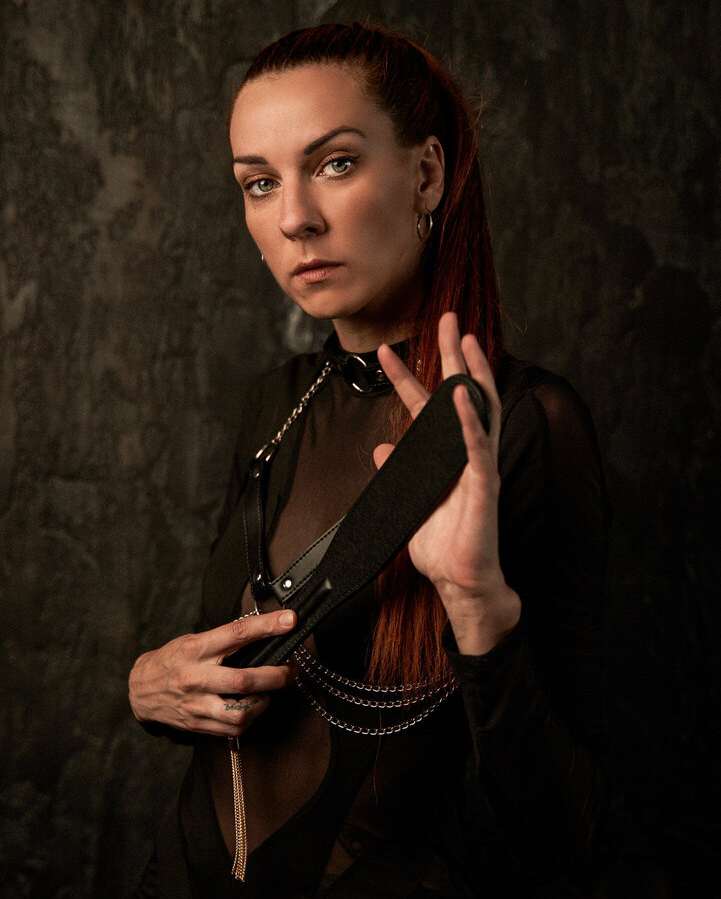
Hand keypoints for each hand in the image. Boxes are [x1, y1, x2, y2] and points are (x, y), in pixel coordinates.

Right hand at [128, 610, 298, 736]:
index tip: (290, 621)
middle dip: (277, 675)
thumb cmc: (172, 661)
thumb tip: (263, 632)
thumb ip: (224, 640)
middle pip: (245, 679)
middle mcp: (196, 677)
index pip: (237, 633)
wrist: (141, 690)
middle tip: (291, 668)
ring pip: (242, 711)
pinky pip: (234, 728)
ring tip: (268, 691)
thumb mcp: (193, 641)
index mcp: (196, 649)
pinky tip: (251, 706)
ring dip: (264, 701)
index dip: (267, 626)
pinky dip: (250, 717)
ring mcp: (197, 704)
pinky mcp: (198, 723)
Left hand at [374, 312, 520, 653]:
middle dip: (452, 354)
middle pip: (459, 394)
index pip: (425, 407)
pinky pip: (478, 448)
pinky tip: (463, 398)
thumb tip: (382, 449)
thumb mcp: (409, 501)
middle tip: (448, 318)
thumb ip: (397, 473)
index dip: (406, 379)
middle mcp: (464, 453)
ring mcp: (477, 466)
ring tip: (465, 341)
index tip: (387, 352)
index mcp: (444, 456)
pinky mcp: (484, 486)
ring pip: (478, 410)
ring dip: (470, 374)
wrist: (459, 580)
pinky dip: (470, 422)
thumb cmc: (442, 546)